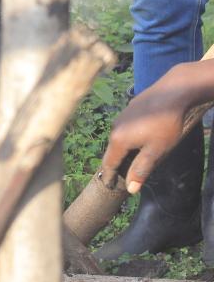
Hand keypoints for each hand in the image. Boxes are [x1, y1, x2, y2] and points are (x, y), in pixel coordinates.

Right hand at [101, 63, 200, 192]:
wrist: (173, 91)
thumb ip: (141, 170)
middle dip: (116, 163)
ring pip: (119, 138)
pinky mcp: (129, 109)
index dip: (109, 176)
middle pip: (112, 151)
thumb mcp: (156, 151)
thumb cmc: (166, 124)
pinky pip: (125, 128)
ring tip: (131, 157)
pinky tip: (141, 137)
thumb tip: (130, 189)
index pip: (109, 164)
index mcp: (118, 141)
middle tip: (120, 175)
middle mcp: (114, 128)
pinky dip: (129, 137)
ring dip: (123, 149)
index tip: (109, 185)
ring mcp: (121, 117)